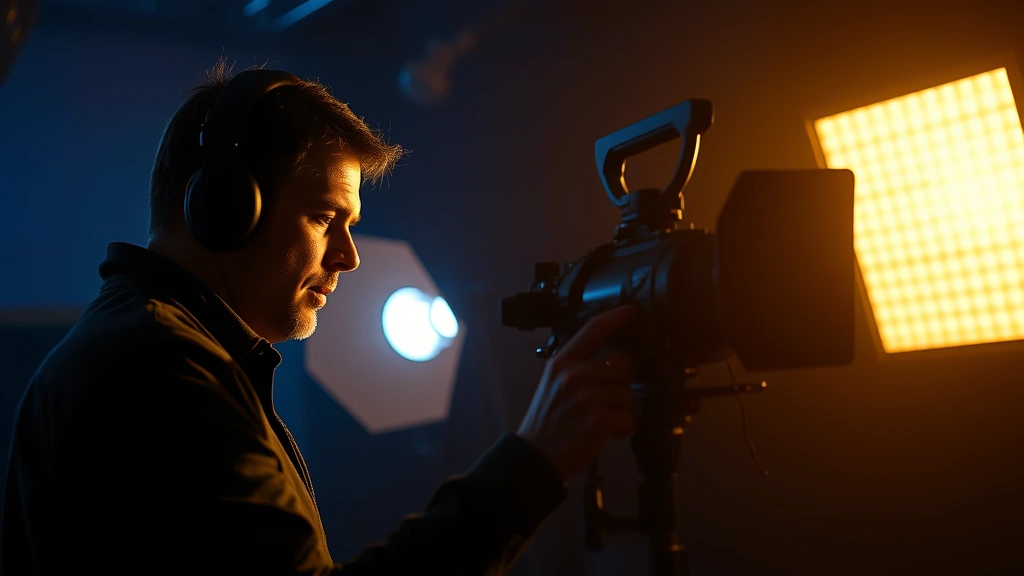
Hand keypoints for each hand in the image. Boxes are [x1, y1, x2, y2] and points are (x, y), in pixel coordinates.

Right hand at [516, 305, 637, 481]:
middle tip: (608, 398)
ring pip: (628, 392)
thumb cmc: (546, 423)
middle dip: (621, 382)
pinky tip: (609, 432)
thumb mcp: (552, 384)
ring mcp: (587, 397)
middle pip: (621, 363)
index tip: (633, 310)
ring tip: (604, 419)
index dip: (616, 317)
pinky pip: (629, 417)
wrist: (535, 457)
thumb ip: (576, 368)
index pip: (593, 329)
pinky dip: (624, 427)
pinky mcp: (600, 420)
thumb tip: (610, 359)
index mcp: (561, 363)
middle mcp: (574, 376)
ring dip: (622, 409)